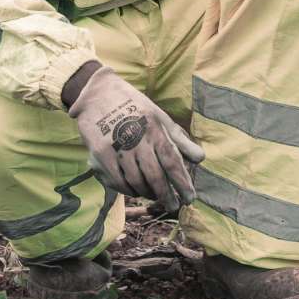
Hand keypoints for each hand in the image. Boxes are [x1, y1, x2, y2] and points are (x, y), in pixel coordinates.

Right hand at [67, 66, 204, 208]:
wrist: (98, 92)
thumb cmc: (134, 105)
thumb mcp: (159, 116)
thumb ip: (179, 139)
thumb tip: (201, 158)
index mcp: (154, 128)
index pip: (172, 161)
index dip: (182, 182)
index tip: (190, 198)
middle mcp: (137, 138)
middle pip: (155, 175)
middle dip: (166, 195)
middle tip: (173, 206)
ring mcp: (118, 147)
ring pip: (137, 180)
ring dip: (148, 193)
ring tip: (155, 197)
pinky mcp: (101, 153)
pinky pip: (118, 180)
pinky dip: (129, 190)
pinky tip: (136, 191)